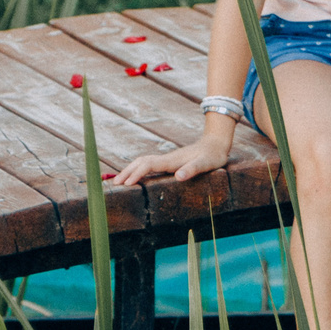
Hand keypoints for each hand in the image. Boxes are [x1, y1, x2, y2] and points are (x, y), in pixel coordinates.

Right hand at [113, 128, 232, 187]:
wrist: (216, 144)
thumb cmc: (212, 156)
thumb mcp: (205, 164)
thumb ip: (192, 169)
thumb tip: (178, 176)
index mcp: (171, 161)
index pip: (148, 166)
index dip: (136, 174)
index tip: (126, 184)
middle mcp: (166, 159)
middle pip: (140, 162)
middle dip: (127, 172)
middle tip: (114, 185)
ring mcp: (167, 160)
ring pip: (143, 162)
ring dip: (130, 170)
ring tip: (119, 181)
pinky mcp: (169, 162)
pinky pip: (148, 165)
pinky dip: (138, 170)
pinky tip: (136, 176)